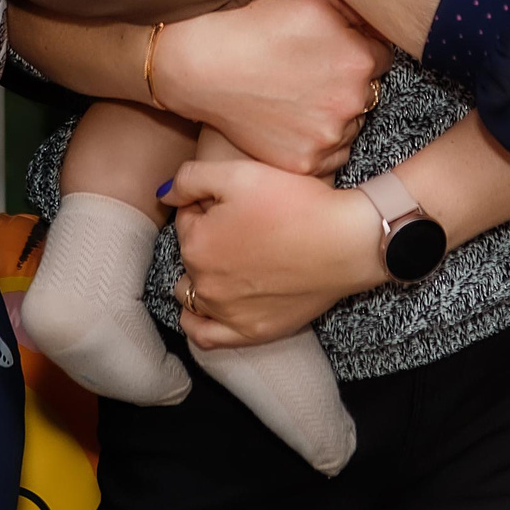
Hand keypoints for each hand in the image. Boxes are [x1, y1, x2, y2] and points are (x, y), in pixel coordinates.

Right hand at [150, 0, 388, 174]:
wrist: (206, 67)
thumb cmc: (258, 26)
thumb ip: (360, 5)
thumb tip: (387, 17)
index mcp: (360, 60)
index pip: (381, 56)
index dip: (354, 49)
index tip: (329, 48)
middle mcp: (353, 102)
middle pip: (368, 92)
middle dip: (347, 82)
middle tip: (309, 71)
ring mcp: (329, 137)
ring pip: (350, 125)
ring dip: (335, 113)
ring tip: (297, 95)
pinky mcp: (306, 162)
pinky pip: (330, 154)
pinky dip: (317, 141)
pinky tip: (292, 120)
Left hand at [166, 159, 387, 347]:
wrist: (347, 241)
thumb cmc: (297, 202)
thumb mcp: (240, 172)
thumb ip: (190, 179)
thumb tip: (163, 194)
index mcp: (196, 243)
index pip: (185, 219)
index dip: (207, 205)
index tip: (235, 201)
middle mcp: (204, 282)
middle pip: (190, 255)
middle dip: (205, 238)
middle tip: (242, 225)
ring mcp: (227, 313)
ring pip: (191, 294)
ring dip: (199, 277)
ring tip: (231, 260)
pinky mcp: (252, 332)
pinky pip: (207, 336)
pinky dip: (198, 323)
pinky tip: (204, 310)